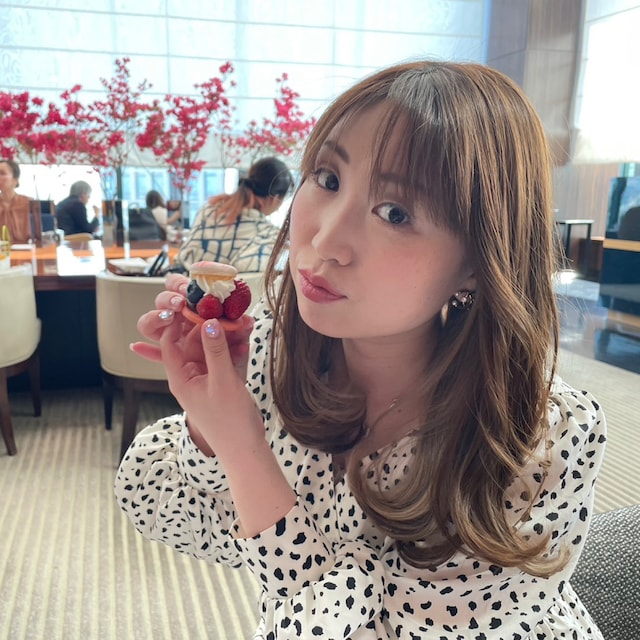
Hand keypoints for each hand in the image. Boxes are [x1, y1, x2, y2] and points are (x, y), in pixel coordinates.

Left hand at [132, 274, 260, 456]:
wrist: (246, 448)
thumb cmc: (229, 422)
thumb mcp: (223, 383)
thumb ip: (216, 351)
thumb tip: (209, 322)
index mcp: (180, 377)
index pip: (170, 342)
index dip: (178, 321)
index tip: (192, 302)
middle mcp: (191, 374)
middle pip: (195, 340)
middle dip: (210, 324)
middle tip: (225, 307)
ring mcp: (207, 375)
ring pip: (213, 346)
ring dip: (227, 333)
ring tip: (243, 320)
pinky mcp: (223, 378)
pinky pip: (226, 355)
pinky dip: (235, 346)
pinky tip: (246, 335)